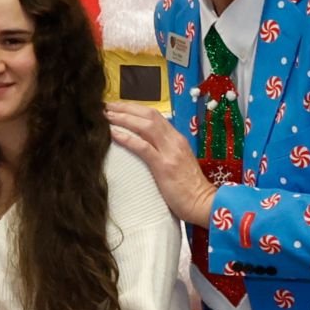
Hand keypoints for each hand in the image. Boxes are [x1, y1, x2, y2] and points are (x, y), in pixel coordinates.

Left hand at [104, 102, 217, 225]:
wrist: (203, 203)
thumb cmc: (189, 187)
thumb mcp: (178, 162)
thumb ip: (164, 150)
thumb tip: (146, 145)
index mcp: (177, 138)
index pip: (155, 116)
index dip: (134, 109)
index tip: (118, 107)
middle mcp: (174, 140)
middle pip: (148, 115)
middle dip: (126, 108)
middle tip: (107, 106)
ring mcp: (170, 152)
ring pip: (145, 126)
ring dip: (124, 119)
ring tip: (106, 116)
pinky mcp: (164, 166)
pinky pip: (143, 147)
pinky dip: (127, 138)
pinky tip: (113, 134)